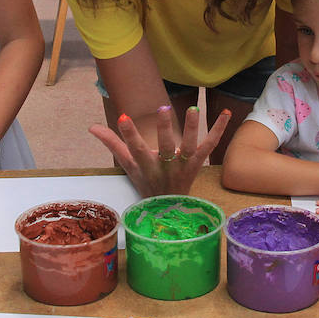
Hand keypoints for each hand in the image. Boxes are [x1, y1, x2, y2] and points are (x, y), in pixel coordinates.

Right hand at [89, 105, 229, 196]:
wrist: (169, 208)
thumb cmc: (146, 182)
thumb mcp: (128, 166)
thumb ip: (112, 144)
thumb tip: (92, 126)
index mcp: (146, 166)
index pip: (135, 149)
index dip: (128, 135)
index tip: (123, 117)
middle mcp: (165, 167)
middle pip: (165, 148)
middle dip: (164, 130)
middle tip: (163, 109)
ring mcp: (184, 166)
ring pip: (190, 147)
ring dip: (192, 128)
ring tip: (194, 109)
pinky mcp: (198, 164)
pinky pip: (210, 146)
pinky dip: (219, 130)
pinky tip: (226, 113)